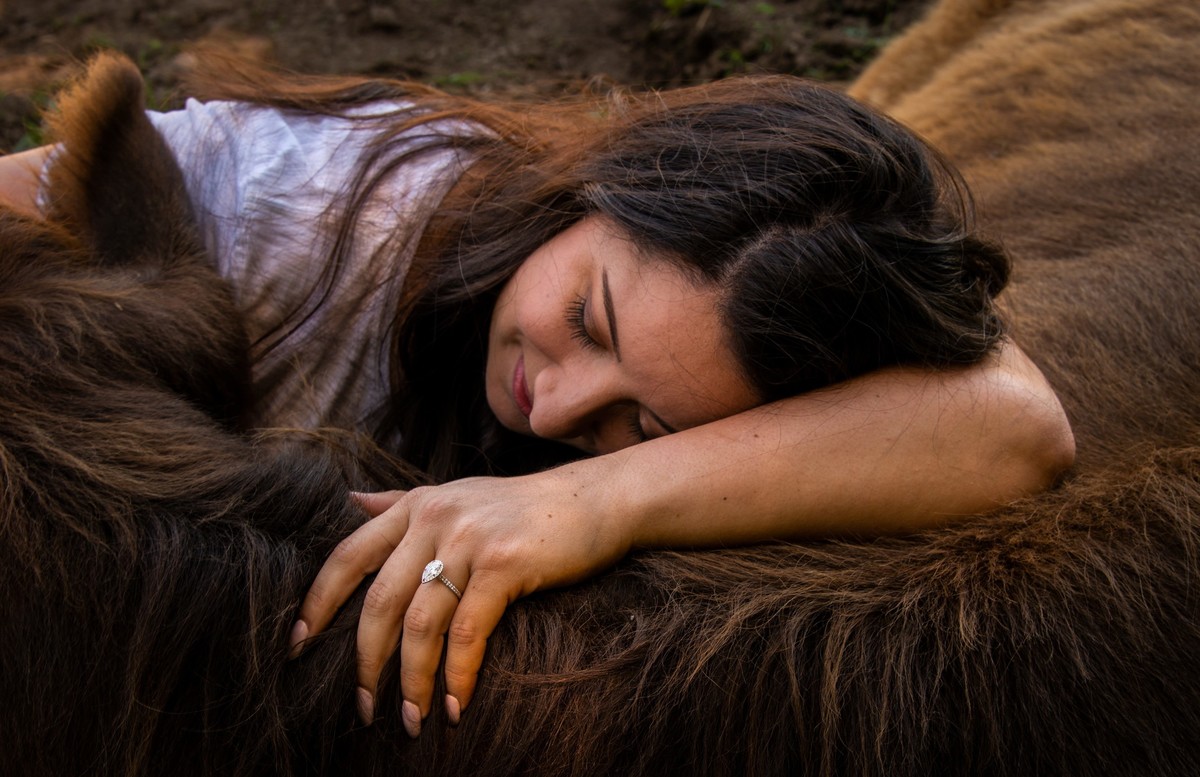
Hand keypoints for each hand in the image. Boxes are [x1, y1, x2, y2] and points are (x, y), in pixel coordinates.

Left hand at [289, 462, 632, 735]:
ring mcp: (469, 539)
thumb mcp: (456, 495)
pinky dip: (458, 676)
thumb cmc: (525, 509)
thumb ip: (402, 503)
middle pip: (379, 601)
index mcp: (415, 506)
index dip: (318, 603)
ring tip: (410, 720)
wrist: (596, 501)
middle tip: (363, 707)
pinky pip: (467, 633)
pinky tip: (456, 706)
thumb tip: (350, 500)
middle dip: (365, 662)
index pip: (348, 556)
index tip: (297, 645)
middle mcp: (435, 518)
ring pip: (419, 623)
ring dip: (411, 681)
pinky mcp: (504, 564)